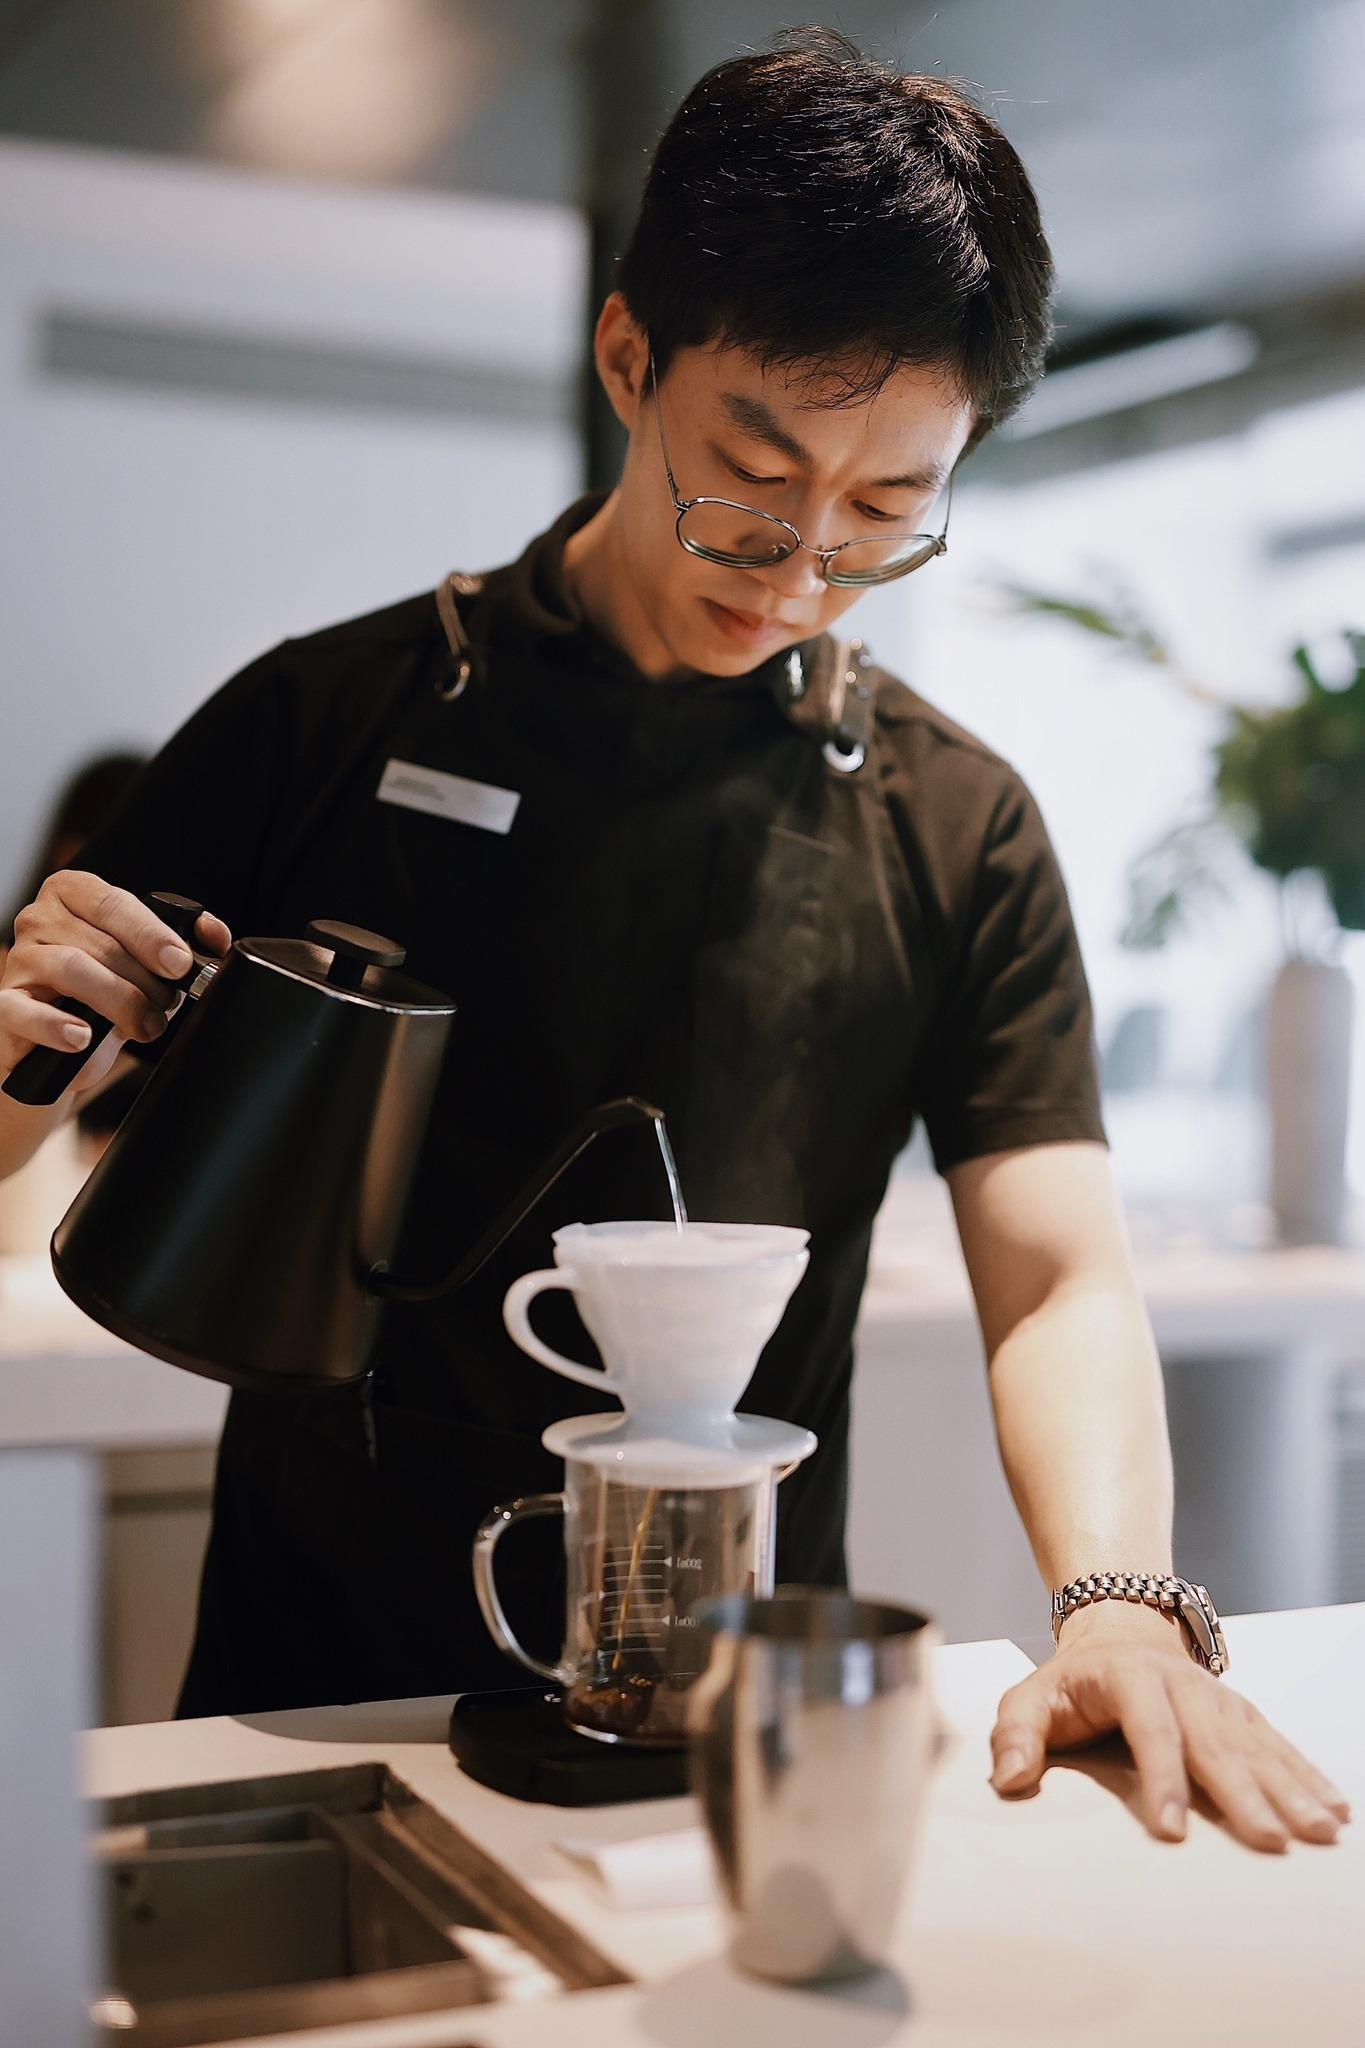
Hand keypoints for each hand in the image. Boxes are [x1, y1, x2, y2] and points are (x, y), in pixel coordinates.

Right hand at [1, 872, 231, 1095]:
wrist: (60, 1051)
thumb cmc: (103, 998)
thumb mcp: (143, 968)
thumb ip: (179, 944)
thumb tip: (215, 935)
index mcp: (73, 895)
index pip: (113, 902)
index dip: (151, 933)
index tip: (179, 962)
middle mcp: (39, 919)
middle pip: (100, 942)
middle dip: (145, 980)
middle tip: (167, 1005)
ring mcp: (18, 961)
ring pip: (71, 969)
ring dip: (119, 1003)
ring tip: (144, 1026)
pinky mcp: (3, 1005)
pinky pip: (24, 1010)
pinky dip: (57, 1025)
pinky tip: (82, 1036)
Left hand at [988, 1604, 1351, 1850]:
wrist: (1119, 1627)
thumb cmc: (1070, 1680)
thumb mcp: (1029, 1697)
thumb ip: (1014, 1736)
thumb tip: (1008, 1781)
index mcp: (1128, 1677)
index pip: (1149, 1729)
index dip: (1161, 1779)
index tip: (1171, 1830)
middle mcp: (1181, 1683)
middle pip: (1214, 1741)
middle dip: (1243, 1793)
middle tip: (1270, 1841)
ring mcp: (1216, 1696)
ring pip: (1255, 1743)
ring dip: (1289, 1788)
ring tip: (1318, 1831)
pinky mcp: (1239, 1710)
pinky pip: (1277, 1743)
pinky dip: (1307, 1773)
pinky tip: (1334, 1806)